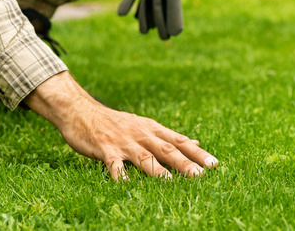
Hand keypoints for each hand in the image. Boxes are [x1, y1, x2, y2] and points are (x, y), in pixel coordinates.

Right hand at [25, 71, 218, 180]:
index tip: (214, 165)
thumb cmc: (114, 123)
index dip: (197, 153)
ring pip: (143, 156)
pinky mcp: (105, 149)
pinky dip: (120, 175)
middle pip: (166, 149)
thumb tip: (194, 143)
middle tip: (200, 176)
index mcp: (151, 129)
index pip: (179, 141)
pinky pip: (114, 164)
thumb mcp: (144, 125)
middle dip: (184, 163)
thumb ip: (168, 137)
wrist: (80, 110)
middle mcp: (140, 134)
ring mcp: (123, 142)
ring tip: (170, 182)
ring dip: (157, 170)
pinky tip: (126, 185)